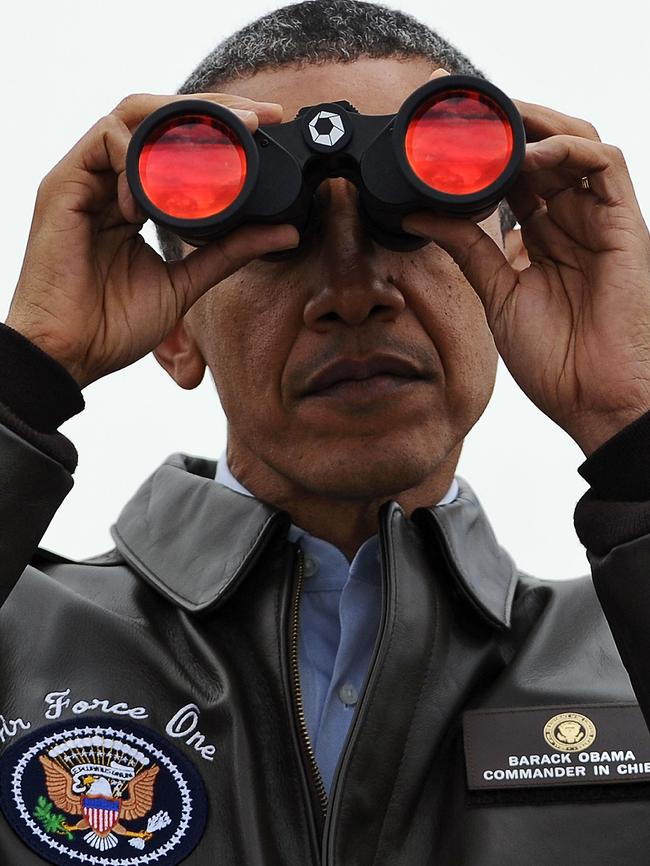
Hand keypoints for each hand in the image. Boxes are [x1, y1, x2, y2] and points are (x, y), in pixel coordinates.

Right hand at [6, 93, 298, 388]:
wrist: (72, 355)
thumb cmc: (114, 324)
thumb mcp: (186, 282)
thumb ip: (229, 252)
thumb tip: (284, 233)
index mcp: (132, 199)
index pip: (173, 143)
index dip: (218, 128)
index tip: (264, 126)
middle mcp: (107, 181)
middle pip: (155, 116)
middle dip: (208, 108)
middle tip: (255, 117)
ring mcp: (83, 180)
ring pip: (130, 115)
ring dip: (178, 119)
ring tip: (220, 139)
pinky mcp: (62, 187)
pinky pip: (103, 142)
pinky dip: (136, 157)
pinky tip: (154, 195)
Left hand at [403, 70, 649, 455]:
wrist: (594, 397)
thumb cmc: (555, 357)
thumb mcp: (496, 293)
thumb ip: (467, 248)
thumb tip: (420, 214)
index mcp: (541, 239)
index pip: (515, 178)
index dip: (486, 154)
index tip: (446, 140)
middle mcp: (570, 222)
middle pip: (544, 153)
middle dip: (510, 129)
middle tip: (470, 117)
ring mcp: (599, 220)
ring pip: (577, 145)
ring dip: (539, 128)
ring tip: (500, 123)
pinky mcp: (625, 224)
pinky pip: (606, 164)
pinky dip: (570, 149)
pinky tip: (532, 156)